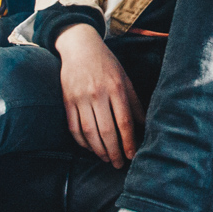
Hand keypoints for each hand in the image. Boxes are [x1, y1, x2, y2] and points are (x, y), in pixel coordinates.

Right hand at [56, 24, 142, 167]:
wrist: (79, 47)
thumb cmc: (106, 63)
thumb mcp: (124, 78)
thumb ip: (134, 102)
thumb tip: (145, 125)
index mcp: (116, 88)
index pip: (124, 122)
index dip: (128, 142)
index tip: (132, 156)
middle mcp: (98, 94)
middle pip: (106, 131)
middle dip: (113, 152)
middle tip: (118, 164)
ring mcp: (80, 98)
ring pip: (89, 132)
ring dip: (98, 150)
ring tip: (105, 158)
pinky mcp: (67, 101)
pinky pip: (73, 127)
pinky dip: (81, 142)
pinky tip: (90, 148)